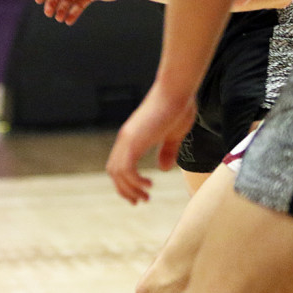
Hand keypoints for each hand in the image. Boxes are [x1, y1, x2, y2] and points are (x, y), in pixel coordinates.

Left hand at [106, 84, 193, 203]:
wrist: (177, 91)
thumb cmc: (178, 108)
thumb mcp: (172, 135)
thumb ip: (167, 151)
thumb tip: (163, 169)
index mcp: (132, 138)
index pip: (118, 165)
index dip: (125, 183)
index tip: (138, 195)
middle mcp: (125, 140)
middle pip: (114, 172)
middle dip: (125, 190)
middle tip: (140, 202)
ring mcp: (128, 139)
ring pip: (118, 172)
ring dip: (130, 189)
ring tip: (146, 198)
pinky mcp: (134, 140)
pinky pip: (126, 168)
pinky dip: (134, 181)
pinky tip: (149, 186)